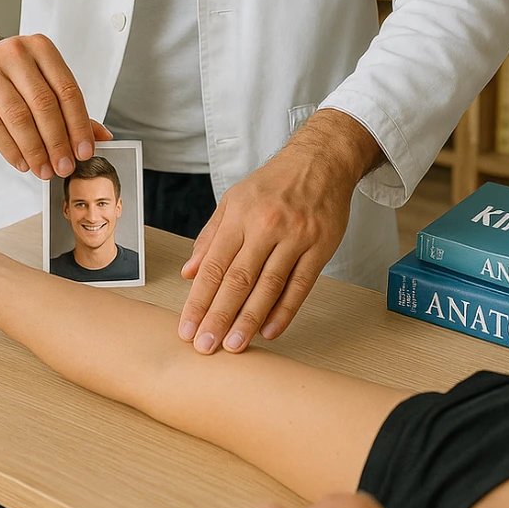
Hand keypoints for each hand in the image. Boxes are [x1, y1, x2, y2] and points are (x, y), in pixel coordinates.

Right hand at [0, 22, 111, 179]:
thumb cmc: (9, 74)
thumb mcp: (41, 81)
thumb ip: (69, 107)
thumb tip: (102, 137)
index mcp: (41, 48)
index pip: (67, 90)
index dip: (78, 124)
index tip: (84, 151)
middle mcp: (15, 52)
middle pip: (43, 104)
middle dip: (57, 141)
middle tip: (64, 167)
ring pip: (17, 116)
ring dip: (34, 150)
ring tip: (44, 169)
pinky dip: (10, 148)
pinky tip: (22, 162)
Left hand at [177, 112, 379, 354]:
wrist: (320, 161)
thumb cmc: (273, 183)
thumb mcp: (234, 200)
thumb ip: (210, 237)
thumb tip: (189, 273)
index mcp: (240, 215)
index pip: (214, 265)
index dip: (199, 300)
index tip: (187, 327)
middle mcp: (266, 225)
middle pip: (238, 279)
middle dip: (219, 316)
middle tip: (205, 346)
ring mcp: (296, 237)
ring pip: (269, 286)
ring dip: (249, 320)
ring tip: (234, 345)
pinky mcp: (321, 247)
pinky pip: (300, 285)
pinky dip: (284, 311)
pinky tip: (270, 331)